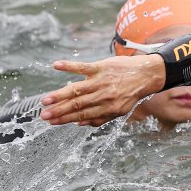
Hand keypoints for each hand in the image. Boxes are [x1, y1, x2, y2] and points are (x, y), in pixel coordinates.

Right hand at [39, 54, 165, 126]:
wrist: (146, 75)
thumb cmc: (130, 94)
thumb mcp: (119, 110)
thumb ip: (100, 118)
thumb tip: (79, 124)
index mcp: (108, 108)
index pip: (82, 115)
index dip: (66, 119)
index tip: (51, 122)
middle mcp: (104, 96)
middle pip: (78, 104)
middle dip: (59, 111)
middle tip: (43, 115)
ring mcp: (102, 81)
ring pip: (77, 89)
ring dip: (60, 94)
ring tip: (45, 100)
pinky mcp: (101, 67)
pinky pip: (83, 67)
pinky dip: (69, 66)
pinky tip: (56, 66)